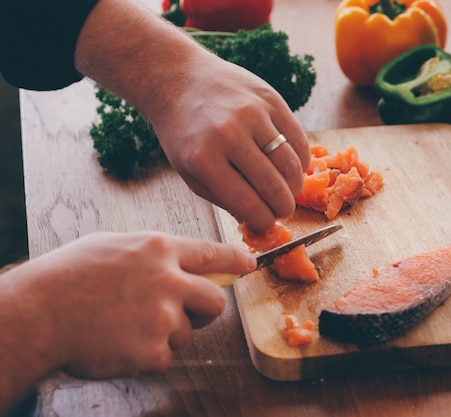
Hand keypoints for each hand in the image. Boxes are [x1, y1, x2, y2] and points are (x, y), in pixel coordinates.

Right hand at [0, 232, 255, 380]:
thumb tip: (180, 261)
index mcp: (160, 250)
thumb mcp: (116, 246)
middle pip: (215, 302)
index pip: (213, 254)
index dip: (236, 260)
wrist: (38, 312)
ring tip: (127, 325)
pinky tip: (120, 342)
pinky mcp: (154, 350)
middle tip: (180, 312)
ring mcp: (163, 316)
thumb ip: (154, 255)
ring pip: (187, 332)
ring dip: (166, 333)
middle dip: (205, 310)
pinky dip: (147, 353)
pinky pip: (165, 355)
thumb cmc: (69, 276)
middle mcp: (170, 280)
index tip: (249, 265)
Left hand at [153, 56, 310, 231]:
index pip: (247, 203)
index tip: (266, 224)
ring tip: (289, 192)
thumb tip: (256, 217)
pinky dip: (301, 160)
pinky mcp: (270, 99)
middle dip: (283, 208)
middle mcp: (229, 134)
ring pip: (291, 163)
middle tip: (282, 212)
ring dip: (295, 186)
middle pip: (273, 186)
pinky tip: (294, 168)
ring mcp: (252, 113)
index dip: (263, 221)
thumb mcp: (188, 170)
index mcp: (203, 158)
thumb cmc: (183, 131)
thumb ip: (221, 196)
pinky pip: (298, 137)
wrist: (178, 79)